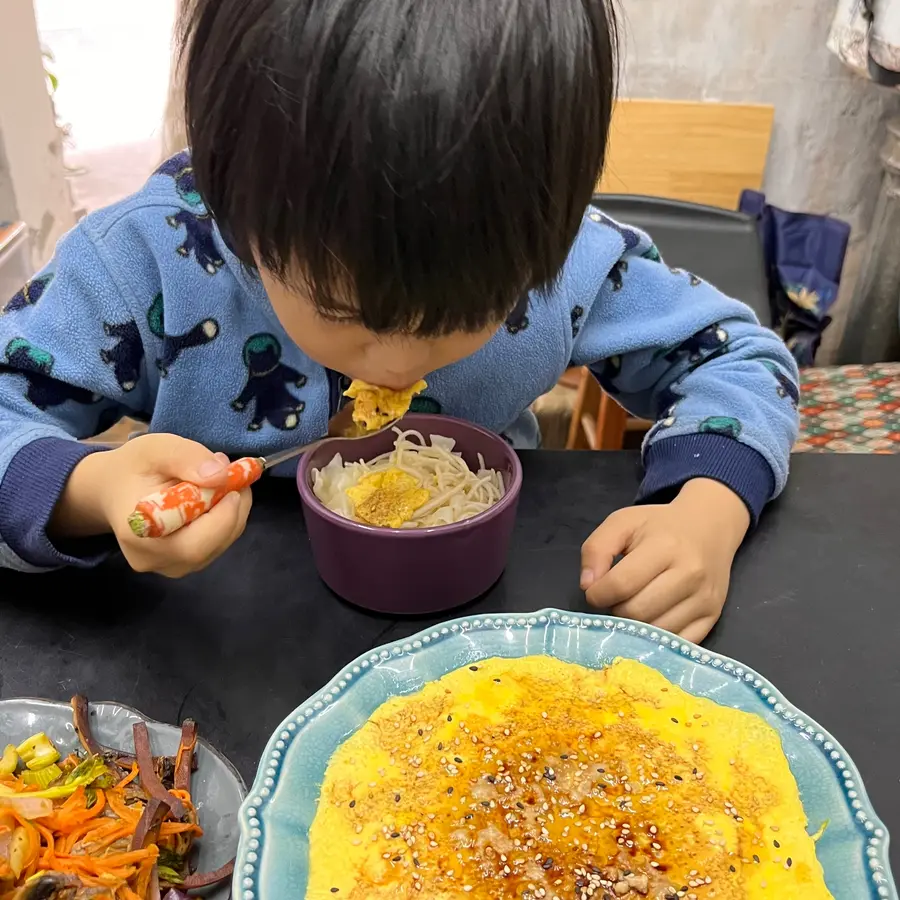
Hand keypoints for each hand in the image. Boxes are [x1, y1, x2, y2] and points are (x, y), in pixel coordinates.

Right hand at [51, 433, 252, 577]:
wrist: (112, 488)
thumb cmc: (133, 467)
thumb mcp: (156, 448)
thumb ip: (186, 457)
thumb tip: (220, 476)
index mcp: (140, 535)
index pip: (192, 544)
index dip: (222, 518)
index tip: (234, 485)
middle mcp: (153, 560)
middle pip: (211, 546)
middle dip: (234, 511)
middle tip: (238, 478)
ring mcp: (168, 566)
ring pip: (218, 545)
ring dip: (233, 513)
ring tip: (225, 482)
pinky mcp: (182, 563)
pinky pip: (215, 545)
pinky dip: (225, 521)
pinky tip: (217, 498)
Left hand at [580, 479, 749, 642]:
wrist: (709, 527)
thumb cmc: (659, 526)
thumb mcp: (622, 523)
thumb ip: (596, 549)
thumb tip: (587, 586)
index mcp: (665, 546)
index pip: (621, 584)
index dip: (597, 593)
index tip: (594, 591)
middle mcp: (690, 574)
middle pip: (636, 612)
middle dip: (616, 609)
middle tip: (616, 598)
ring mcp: (705, 598)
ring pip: (655, 632)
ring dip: (635, 626)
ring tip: (633, 606)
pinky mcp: (713, 616)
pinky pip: (677, 642)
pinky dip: (657, 638)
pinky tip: (650, 621)